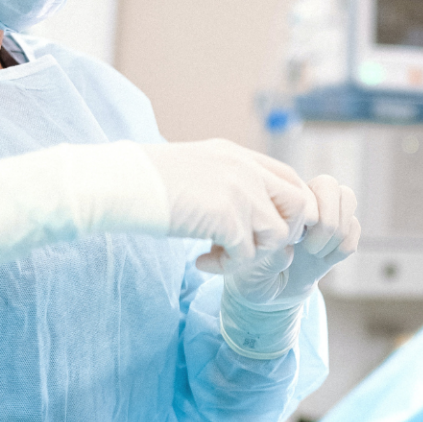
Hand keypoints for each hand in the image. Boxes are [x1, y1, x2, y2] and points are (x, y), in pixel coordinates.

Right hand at [141, 140, 316, 262]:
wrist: (122, 183)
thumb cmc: (147, 181)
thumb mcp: (196, 167)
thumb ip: (224, 179)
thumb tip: (241, 207)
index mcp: (239, 155)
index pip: (290, 179)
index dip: (287, 208)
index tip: (260, 228)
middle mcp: (247, 169)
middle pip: (300, 205)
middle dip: (282, 233)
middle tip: (251, 245)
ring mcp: (240, 192)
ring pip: (278, 235)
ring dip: (253, 254)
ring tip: (220, 255)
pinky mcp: (227, 217)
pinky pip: (247, 255)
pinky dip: (225, 266)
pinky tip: (201, 261)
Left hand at [200, 175, 360, 307]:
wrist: (269, 296)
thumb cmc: (252, 277)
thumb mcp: (251, 269)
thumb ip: (269, 257)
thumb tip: (290, 251)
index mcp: (277, 202)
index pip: (303, 187)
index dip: (306, 215)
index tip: (293, 241)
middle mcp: (302, 202)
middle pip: (331, 185)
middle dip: (327, 221)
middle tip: (310, 248)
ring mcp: (322, 216)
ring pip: (348, 198)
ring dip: (337, 233)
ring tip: (316, 253)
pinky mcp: (338, 235)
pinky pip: (355, 228)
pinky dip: (343, 248)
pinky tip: (325, 261)